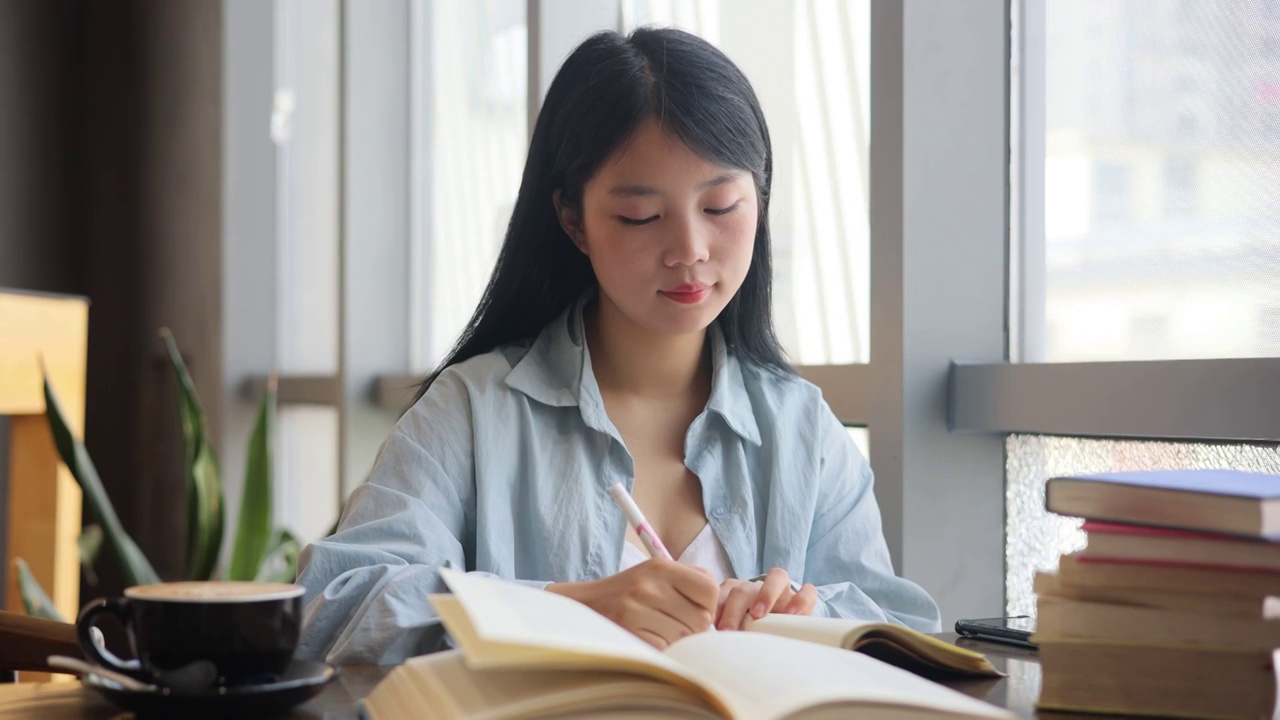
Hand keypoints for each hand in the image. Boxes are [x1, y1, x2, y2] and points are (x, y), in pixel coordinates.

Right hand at [546, 559, 718, 648]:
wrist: (585, 604)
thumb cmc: (630, 592)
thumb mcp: (656, 574)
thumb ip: (690, 582)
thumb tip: (718, 611)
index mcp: (662, 567)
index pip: (710, 589)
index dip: (708, 604)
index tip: (694, 608)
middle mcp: (650, 586)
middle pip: (701, 619)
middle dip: (692, 626)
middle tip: (672, 620)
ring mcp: (637, 609)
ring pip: (684, 636)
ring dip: (675, 638)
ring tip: (655, 627)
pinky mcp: (629, 632)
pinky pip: (665, 648)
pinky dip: (660, 647)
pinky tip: (645, 636)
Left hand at [715, 568, 816, 629]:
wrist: (782, 627)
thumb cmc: (749, 631)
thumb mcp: (734, 629)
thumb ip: (721, 628)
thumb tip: (705, 641)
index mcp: (737, 591)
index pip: (724, 591)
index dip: (715, 607)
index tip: (710, 627)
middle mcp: (758, 587)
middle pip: (744, 588)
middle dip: (734, 609)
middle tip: (727, 630)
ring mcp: (782, 589)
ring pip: (777, 576)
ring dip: (766, 593)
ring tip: (758, 614)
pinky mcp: (804, 598)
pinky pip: (807, 591)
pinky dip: (800, 600)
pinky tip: (792, 615)